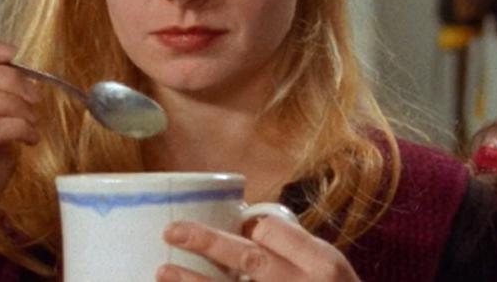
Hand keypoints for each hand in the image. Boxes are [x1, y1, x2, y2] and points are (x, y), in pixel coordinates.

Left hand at [157, 217, 360, 281]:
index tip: (238, 228)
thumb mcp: (334, 269)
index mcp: (321, 264)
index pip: (274, 232)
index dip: (249, 226)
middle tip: (173, 230)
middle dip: (206, 242)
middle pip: (247, 258)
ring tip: (163, 271)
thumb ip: (299, 250)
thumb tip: (252, 227)